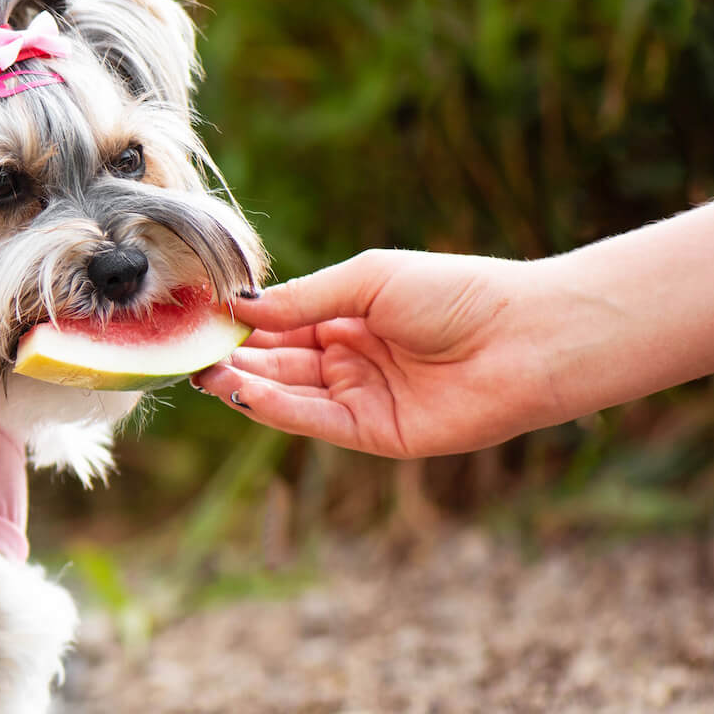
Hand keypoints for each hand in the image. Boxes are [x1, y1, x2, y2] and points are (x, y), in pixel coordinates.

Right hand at [195, 249, 568, 457]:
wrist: (525, 337)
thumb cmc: (458, 294)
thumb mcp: (369, 280)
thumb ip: (304, 299)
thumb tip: (240, 308)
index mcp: (351, 317)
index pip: (282, 325)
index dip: (241, 323)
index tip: (198, 316)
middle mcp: (351, 359)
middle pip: (277, 363)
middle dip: (233, 358)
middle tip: (188, 352)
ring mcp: (361, 397)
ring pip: (288, 394)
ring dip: (245, 385)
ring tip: (204, 372)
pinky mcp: (375, 433)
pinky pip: (315, 422)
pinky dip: (277, 409)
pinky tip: (244, 393)